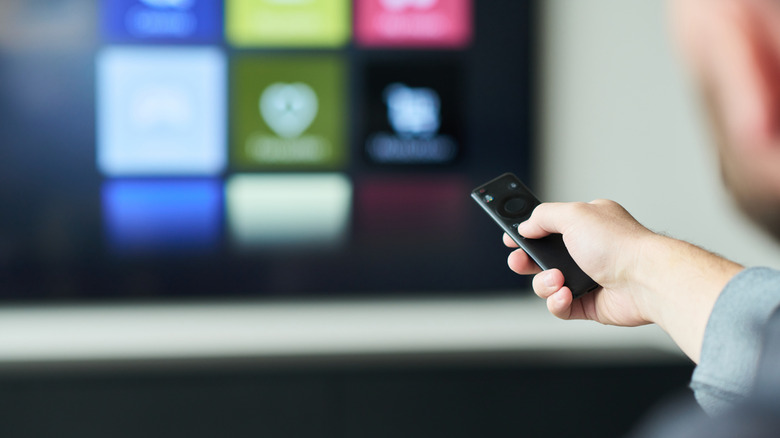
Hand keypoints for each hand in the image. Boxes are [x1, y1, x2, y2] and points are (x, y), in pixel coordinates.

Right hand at [506, 199, 654, 326]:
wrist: (646, 280)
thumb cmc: (618, 245)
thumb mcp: (574, 214)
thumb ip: (543, 216)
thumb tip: (525, 226)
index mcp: (586, 225)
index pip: (549, 227)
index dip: (527, 232)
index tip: (511, 238)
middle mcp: (587, 251)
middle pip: (542, 257)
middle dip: (526, 261)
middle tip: (519, 261)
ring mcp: (588, 278)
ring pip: (547, 284)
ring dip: (544, 283)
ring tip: (557, 280)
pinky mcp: (589, 304)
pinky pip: (560, 307)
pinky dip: (557, 302)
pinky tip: (565, 295)